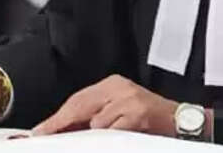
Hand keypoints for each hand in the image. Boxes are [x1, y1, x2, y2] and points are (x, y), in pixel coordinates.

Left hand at [33, 74, 178, 136]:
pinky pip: (115, 128)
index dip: (58, 116)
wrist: (181, 121)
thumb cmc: (149, 119)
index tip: (42, 129)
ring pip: (97, 120)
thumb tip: (64, 128)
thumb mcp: (118, 111)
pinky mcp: (139, 112)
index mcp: (111, 85)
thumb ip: (94, 116)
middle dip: (61, 123)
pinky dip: (112, 134)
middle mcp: (119, 87)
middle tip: (45, 134)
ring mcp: (129, 98)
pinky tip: (116, 135)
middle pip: (81, 105)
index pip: (78, 99)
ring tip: (97, 137)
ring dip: (95, 132)